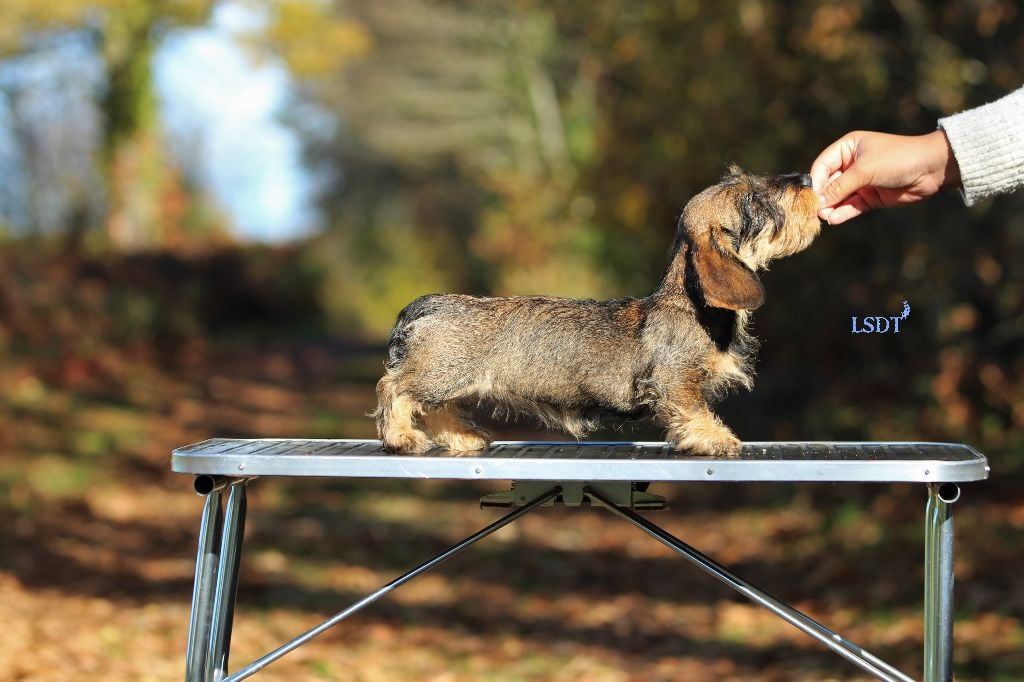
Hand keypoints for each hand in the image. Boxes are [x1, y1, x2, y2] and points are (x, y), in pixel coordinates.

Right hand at [809, 130, 961, 224]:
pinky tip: (834, 219)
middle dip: (822, 197)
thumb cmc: (897, 158)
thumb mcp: (864, 170)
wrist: (931, 168)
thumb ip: (839, 187)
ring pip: (839, 197)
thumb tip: (817, 202)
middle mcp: (851, 164)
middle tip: (814, 211)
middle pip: (828, 183)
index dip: (815, 182)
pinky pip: (851, 206)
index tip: (808, 197)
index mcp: (848, 148)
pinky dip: (843, 213)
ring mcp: (861, 182)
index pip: (822, 166)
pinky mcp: (870, 197)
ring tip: (824, 217)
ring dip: (831, 207)